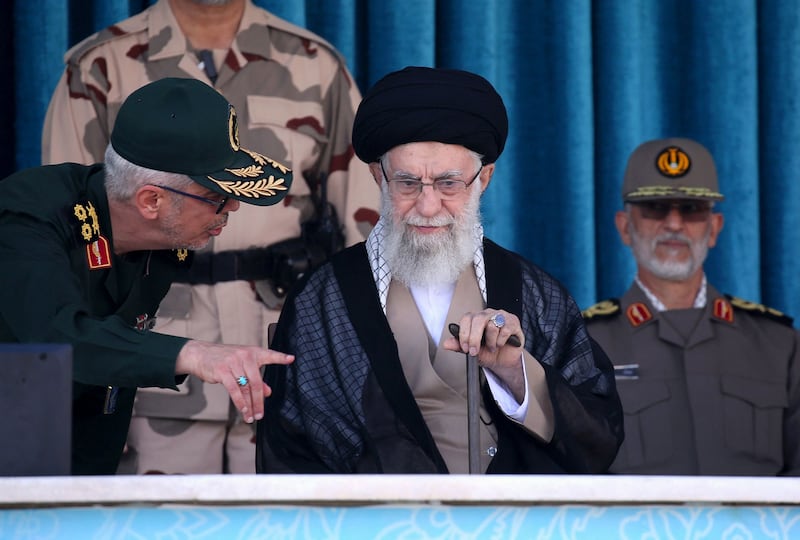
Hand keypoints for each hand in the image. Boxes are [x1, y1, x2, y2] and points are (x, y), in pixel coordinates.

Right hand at [175, 340, 293, 423]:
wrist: (200, 354)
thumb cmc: (224, 359)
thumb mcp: (242, 365)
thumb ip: (256, 378)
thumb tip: (268, 392)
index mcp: (253, 352)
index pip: (270, 354)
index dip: (281, 357)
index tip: (291, 359)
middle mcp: (245, 356)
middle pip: (257, 382)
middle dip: (260, 401)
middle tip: (261, 414)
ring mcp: (233, 362)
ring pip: (246, 388)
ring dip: (249, 405)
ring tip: (251, 417)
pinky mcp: (222, 370)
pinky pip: (234, 390)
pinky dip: (240, 402)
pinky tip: (243, 410)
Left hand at [443, 309, 525, 398]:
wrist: (504, 360)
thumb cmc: (488, 352)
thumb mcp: (471, 351)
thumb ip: (459, 346)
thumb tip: (446, 343)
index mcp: (476, 318)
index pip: (466, 318)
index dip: (464, 333)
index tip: (464, 347)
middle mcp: (488, 314)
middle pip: (478, 319)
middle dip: (474, 338)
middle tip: (474, 351)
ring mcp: (501, 316)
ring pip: (492, 325)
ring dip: (490, 342)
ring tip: (492, 347)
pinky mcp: (513, 322)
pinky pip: (505, 330)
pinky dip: (501, 341)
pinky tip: (501, 344)